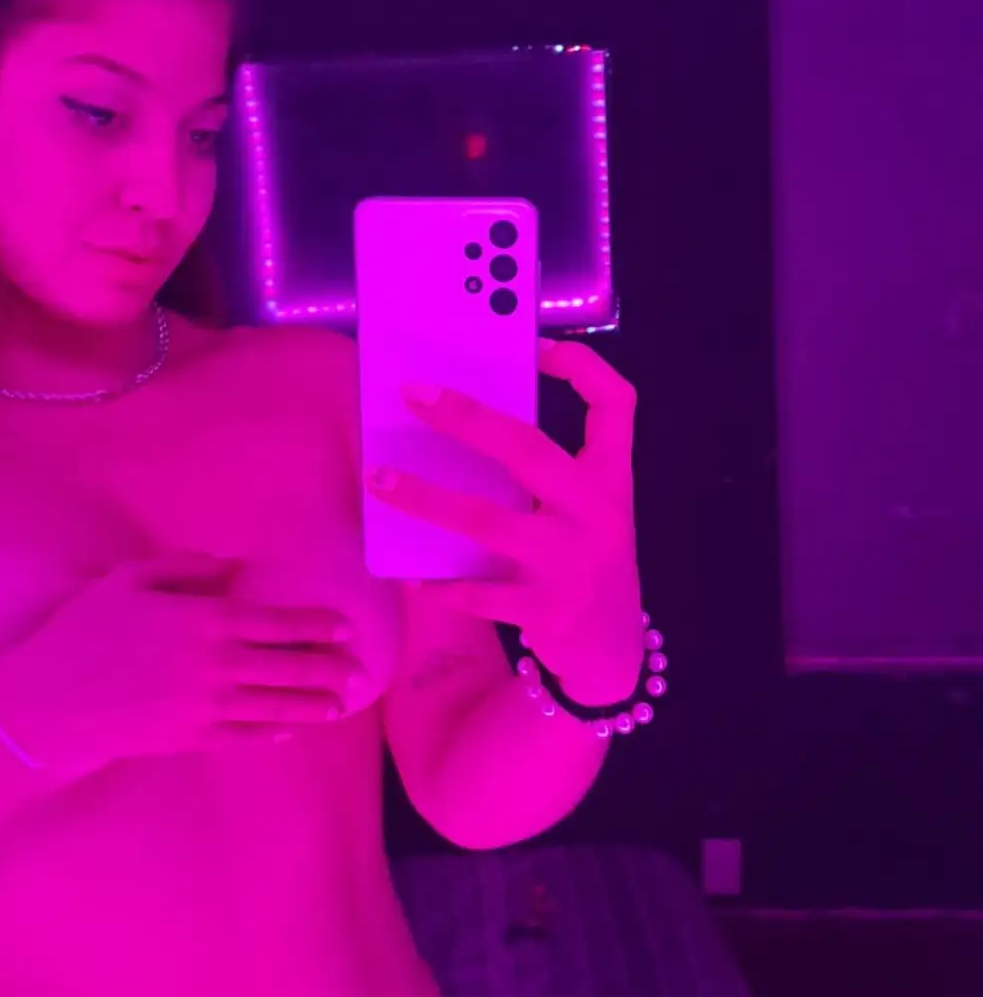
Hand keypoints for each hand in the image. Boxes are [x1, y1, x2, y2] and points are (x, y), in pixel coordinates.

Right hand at [0, 553, 362, 781]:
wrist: (47, 701)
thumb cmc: (84, 631)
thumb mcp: (130, 580)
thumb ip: (186, 568)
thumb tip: (234, 568)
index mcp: (204, 619)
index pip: (277, 620)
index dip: (316, 623)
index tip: (345, 626)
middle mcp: (216, 664)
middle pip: (289, 666)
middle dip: (328, 668)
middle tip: (359, 670)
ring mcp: (207, 707)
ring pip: (276, 706)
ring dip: (313, 705)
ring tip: (340, 704)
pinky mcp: (192, 740)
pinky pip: (246, 737)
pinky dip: (273, 732)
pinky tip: (291, 730)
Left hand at [365, 338, 644, 703]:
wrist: (612, 650)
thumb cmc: (583, 561)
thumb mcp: (584, 511)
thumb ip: (545, 477)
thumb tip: (462, 425)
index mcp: (612, 477)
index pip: (616, 403)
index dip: (583, 366)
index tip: (536, 346)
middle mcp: (598, 513)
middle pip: (528, 449)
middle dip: (466, 418)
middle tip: (413, 395)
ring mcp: (571, 563)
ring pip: (485, 520)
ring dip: (425, 498)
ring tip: (379, 479)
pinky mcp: (545, 610)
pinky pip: (478, 592)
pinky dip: (441, 584)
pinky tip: (412, 575)